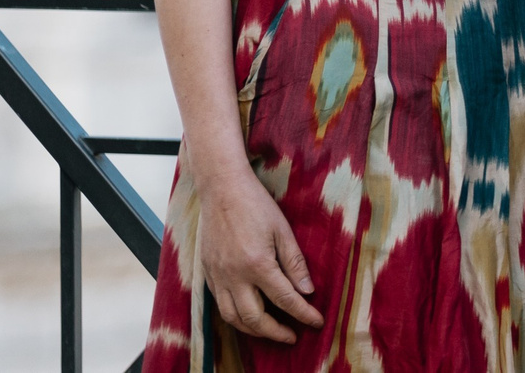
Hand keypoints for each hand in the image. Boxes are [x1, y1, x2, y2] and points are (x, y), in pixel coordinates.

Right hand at [196, 162, 324, 343]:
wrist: (221, 188)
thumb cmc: (255, 204)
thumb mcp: (282, 230)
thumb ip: (294, 263)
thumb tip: (307, 291)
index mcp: (257, 264)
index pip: (285, 299)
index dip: (303, 314)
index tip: (316, 322)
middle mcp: (235, 276)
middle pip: (256, 318)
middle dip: (276, 332)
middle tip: (292, 336)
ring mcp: (219, 276)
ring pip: (233, 318)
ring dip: (253, 330)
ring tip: (270, 331)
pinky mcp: (208, 273)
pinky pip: (220, 305)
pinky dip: (235, 317)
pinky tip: (247, 316)